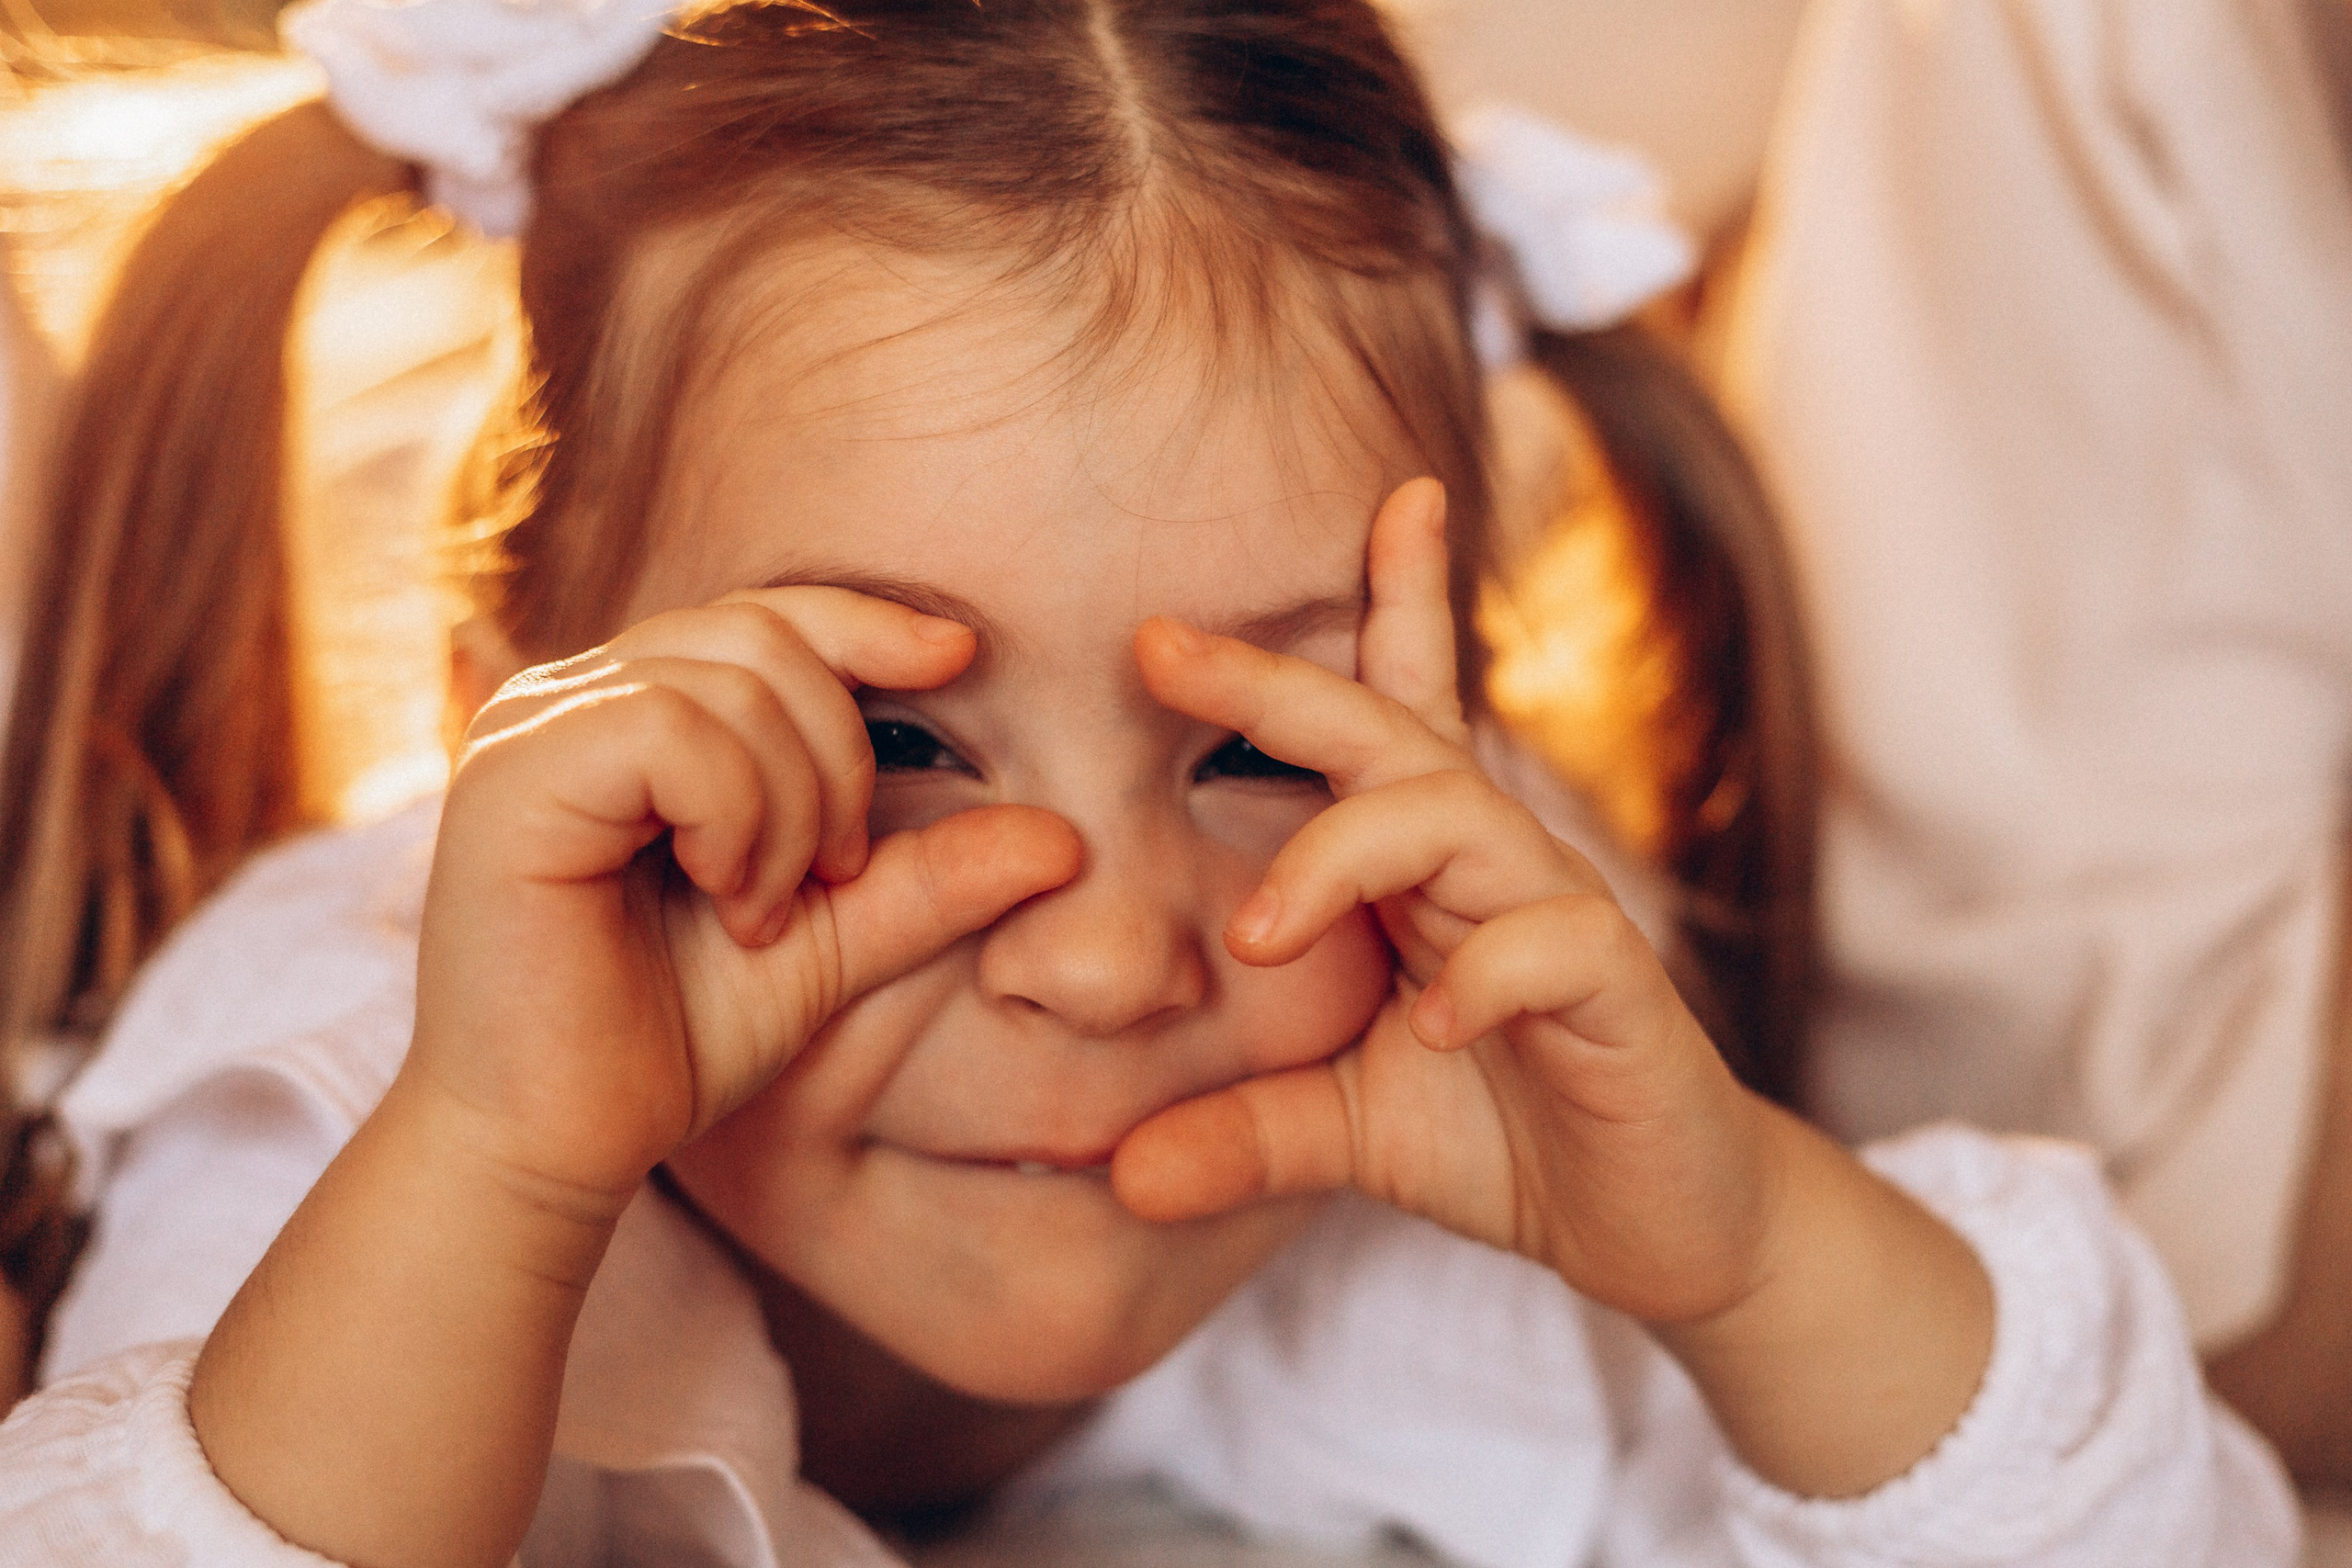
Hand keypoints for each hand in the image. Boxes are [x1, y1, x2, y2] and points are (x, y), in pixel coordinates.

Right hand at [411, 589, 1080, 1206]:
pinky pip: (671, 730)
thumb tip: (1066, 838)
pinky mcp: (512, 775)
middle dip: (840, 757)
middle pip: (764, 635)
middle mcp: (569, 697)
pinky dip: (737, 817)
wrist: (557, 1145)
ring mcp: (532, 729)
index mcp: (629, 712)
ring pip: (731, 682)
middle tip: (831, 879)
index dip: (868, 624)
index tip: (961, 657)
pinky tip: (728, 900)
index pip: (767, 616)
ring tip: (764, 910)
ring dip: (793, 807)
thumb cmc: (670, 1041)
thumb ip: (927, 880)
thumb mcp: (830, 943)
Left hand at [1112, 479, 1773, 1324]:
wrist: (1655, 1232)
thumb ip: (1243, 1133)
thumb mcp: (1346, 1130)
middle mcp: (1490, 863)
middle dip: (1278, 684)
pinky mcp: (1620, 992)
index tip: (1232, 570)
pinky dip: (1487, 974)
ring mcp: (1559, 916)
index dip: (1356, 611)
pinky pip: (1559, 942)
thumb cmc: (1503, 1139)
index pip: (1382, 716)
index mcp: (1422, 865)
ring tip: (1259, 938)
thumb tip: (1124, 1179)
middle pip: (1391, 735)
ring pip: (1463, 816)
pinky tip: (1434, 1026)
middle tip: (1161, 646)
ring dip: (1344, 854)